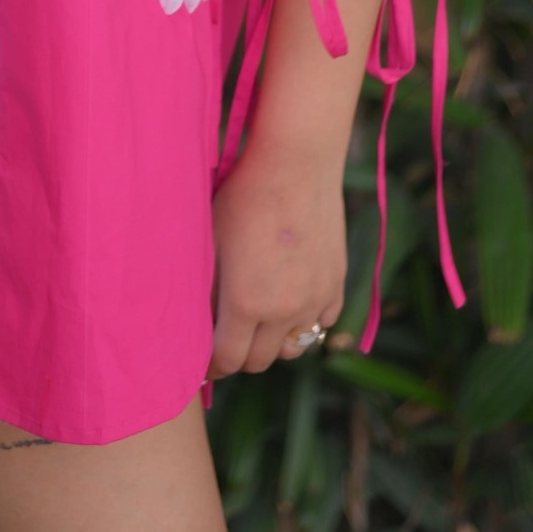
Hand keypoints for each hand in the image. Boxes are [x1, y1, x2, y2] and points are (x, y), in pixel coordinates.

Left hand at [207, 142, 345, 377]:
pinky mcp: (336, 283)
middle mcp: (284, 311)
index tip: (202, 364)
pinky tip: (289, 305)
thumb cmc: (243, 195)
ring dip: (273, 344)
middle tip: (225, 343)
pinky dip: (305, 323)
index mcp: (246, 304)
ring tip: (257, 326)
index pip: (228, 360)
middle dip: (239, 358)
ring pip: (294, 347)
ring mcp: (315, 300)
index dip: (211, 367)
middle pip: (260, 361)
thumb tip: (196, 320)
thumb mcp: (211, 240)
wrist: (296, 164)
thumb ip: (205, 288)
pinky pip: (321, 322)